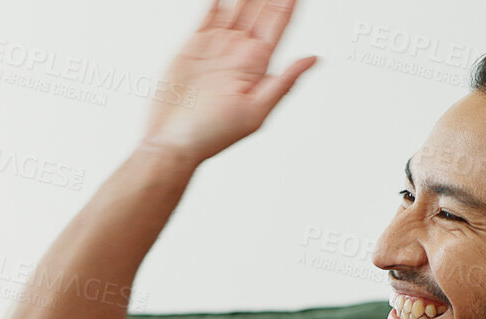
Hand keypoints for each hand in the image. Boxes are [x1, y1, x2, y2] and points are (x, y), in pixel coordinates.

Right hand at [141, 0, 318, 163]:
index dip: (286, 3)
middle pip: (260, 9)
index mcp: (257, 65)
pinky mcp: (194, 44)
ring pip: (238, 6)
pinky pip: (209, 12)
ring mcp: (217, 45)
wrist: (173, 139)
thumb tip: (313, 59)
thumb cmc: (212, 134)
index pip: (278, 24)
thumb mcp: (256, 112)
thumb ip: (284, 83)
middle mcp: (239, 52)